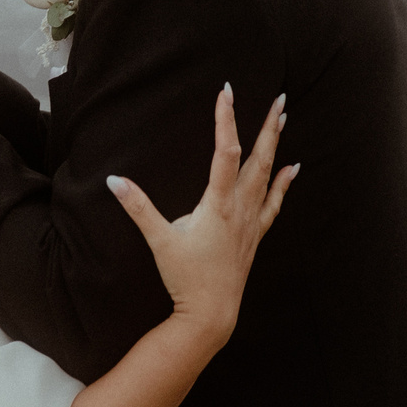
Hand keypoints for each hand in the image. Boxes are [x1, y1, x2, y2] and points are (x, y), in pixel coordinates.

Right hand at [107, 86, 295, 344]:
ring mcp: (251, 222)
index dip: (226, 120)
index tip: (226, 93)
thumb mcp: (158, 240)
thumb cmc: (185, 277)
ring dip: (276, 147)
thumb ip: (137, 208)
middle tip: (279, 100)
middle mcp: (240, 208)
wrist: (211, 313)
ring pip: (268, 176)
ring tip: (284, 120)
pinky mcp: (255, 235)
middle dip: (268, 127)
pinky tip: (292, 169)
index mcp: (218, 205)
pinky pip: (274, 203)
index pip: (225, 152)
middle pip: (257, 159)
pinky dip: (283, 184)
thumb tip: (114, 180)